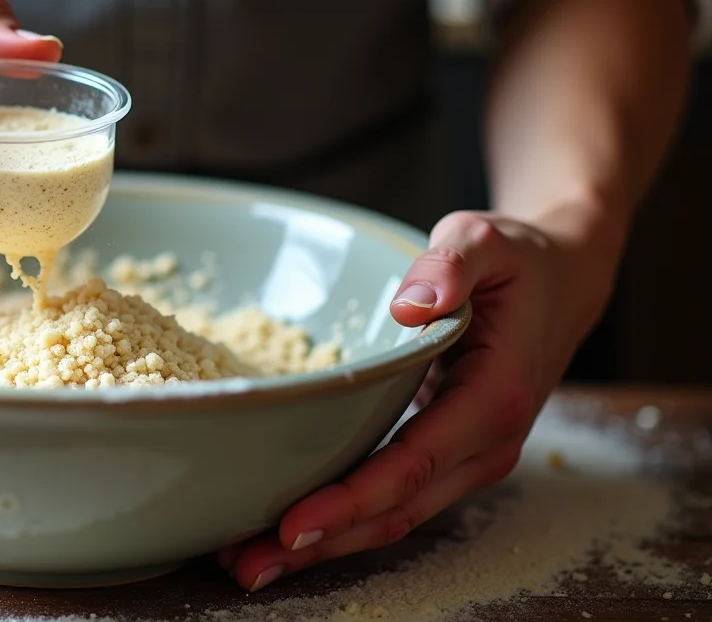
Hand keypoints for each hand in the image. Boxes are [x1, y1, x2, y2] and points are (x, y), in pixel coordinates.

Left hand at [219, 209, 617, 590]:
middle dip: (321, 545)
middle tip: (246, 565)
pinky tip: (290, 531)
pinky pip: (396, 500)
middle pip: (396, 512)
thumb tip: (410, 303)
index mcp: (492, 398)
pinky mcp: (450, 457)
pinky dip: (345, 521)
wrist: (560, 283)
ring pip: (394, 518)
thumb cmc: (517, 263)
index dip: (351, 500)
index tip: (291, 524)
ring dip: (325, 546)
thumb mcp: (486, 240)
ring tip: (249, 563)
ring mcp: (469, 458)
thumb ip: (450, 264)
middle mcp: (485, 444)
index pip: (412, 464)